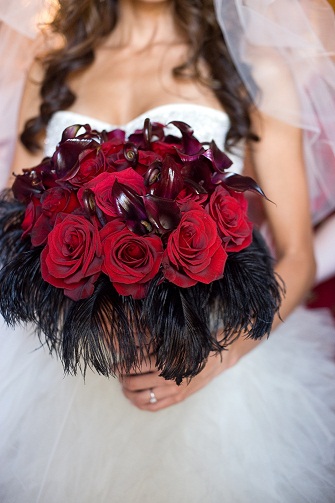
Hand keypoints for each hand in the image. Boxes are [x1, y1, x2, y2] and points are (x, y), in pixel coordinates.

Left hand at [119, 336, 261, 411]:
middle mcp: (167, 378)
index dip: (120, 368)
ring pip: (141, 399)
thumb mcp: (171, 341)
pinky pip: (154, 407)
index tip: (115, 366)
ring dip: (129, 394)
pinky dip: (141, 405)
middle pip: (134, 384)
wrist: (216, 357)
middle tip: (120, 375)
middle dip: (123, 380)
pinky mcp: (178, 398)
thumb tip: (129, 342)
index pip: (133, 367)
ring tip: (126, 387)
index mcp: (164, 361)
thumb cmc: (192, 345)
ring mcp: (173, 391)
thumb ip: (150, 343)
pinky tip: (137, 399)